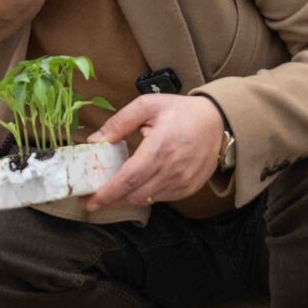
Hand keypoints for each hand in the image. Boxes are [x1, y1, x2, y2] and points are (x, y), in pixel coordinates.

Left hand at [85, 92, 224, 209]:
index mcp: (160, 148)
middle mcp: (171, 170)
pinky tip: (133, 189)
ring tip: (109, 195)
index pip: (129, 178)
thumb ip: (119, 122)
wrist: (217, 122)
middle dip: (110, 201)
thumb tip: (95, 140)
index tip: (90, 201)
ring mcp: (181, 182)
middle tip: (91, 201)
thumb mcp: (148, 106)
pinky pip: (160, 198)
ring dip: (125, 200)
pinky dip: (143, 196)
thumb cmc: (181, 112)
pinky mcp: (188, 188)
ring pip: (146, 199)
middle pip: (134, 194)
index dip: (108, 193)